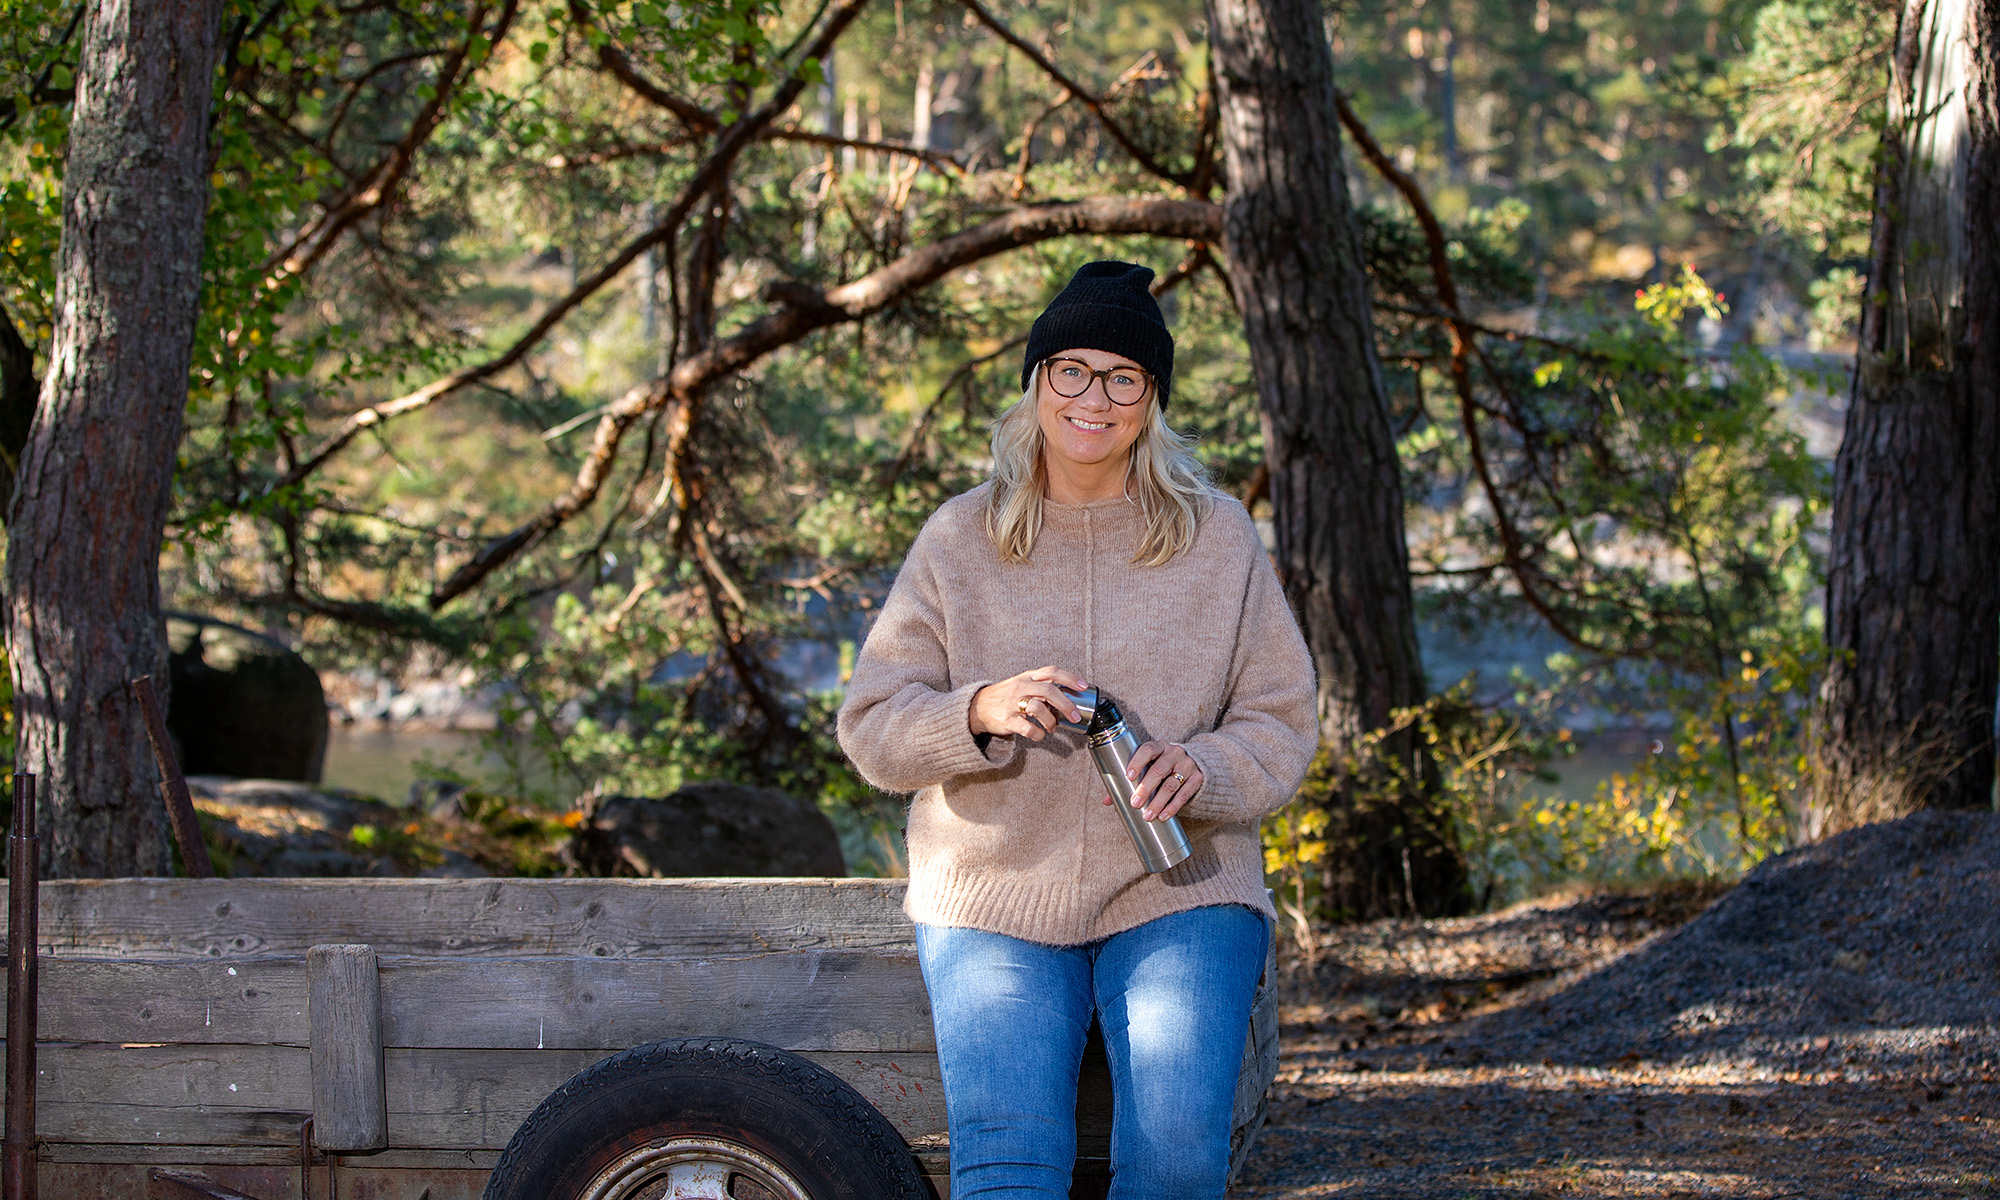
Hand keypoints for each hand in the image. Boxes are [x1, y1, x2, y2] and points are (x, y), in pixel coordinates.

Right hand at [968, 666, 1088, 741]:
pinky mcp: (1007, 720)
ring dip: (1051, 721)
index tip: (1083, 686)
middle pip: (1049, 690)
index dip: (1070, 678)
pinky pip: (1028, 728)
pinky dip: (1038, 734)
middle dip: (1066, 704)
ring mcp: (1013, 703)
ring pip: (1039, 708)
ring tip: (1053, 727)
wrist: (977, 707)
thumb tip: (1068, 698)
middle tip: (1075, 716)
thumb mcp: (1021, 684)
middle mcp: (1021, 687)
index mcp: (1027, 677)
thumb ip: (1041, 687)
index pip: (1052, 672)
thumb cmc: (1005, 696)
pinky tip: (1039, 735)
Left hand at [1105, 741, 1202, 820]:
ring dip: (1158, 802)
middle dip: (1146, 788)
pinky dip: (1173, 807)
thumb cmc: (1161, 766)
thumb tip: (1107, 800)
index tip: (1128, 776)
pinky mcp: (1197, 779)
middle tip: (1135, 803)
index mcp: (1159, 746)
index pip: (1148, 749)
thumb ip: (1129, 780)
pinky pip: (1184, 794)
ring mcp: (1187, 766)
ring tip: (1148, 815)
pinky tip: (1163, 816)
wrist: (1192, 764)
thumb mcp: (1149, 766)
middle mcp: (1174, 753)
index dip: (1137, 761)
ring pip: (1172, 785)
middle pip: (1159, 770)